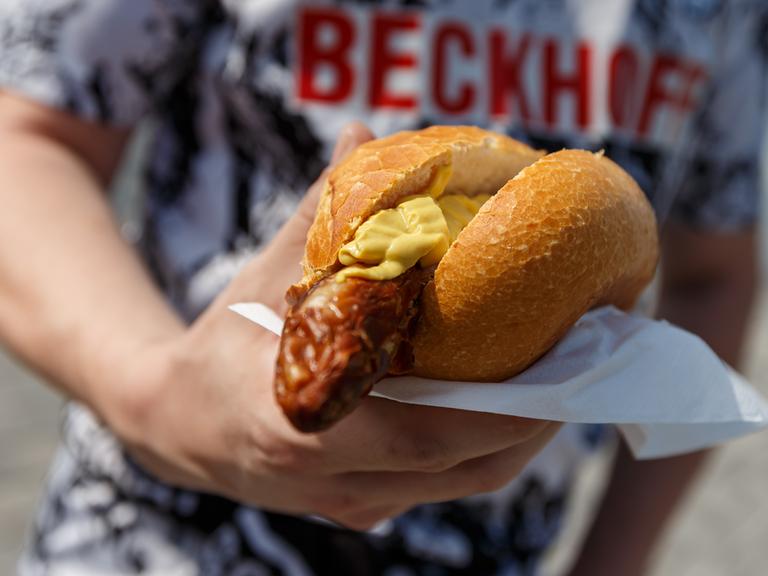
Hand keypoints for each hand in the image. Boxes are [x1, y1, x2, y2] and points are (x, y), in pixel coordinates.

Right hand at [115, 123, 559, 529]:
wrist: (169, 421)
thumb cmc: (221, 345)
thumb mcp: (264, 278)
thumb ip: (317, 213)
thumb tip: (360, 134)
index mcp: (302, 427)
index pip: (430, 437)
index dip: (507, 410)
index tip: (567, 365)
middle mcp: (331, 481)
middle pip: (464, 471)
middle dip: (536, 422)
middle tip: (586, 365)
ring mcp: (346, 503)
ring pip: (458, 486)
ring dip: (519, 439)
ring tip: (564, 382)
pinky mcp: (356, 508)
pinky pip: (437, 487)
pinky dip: (481, 450)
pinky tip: (509, 406)